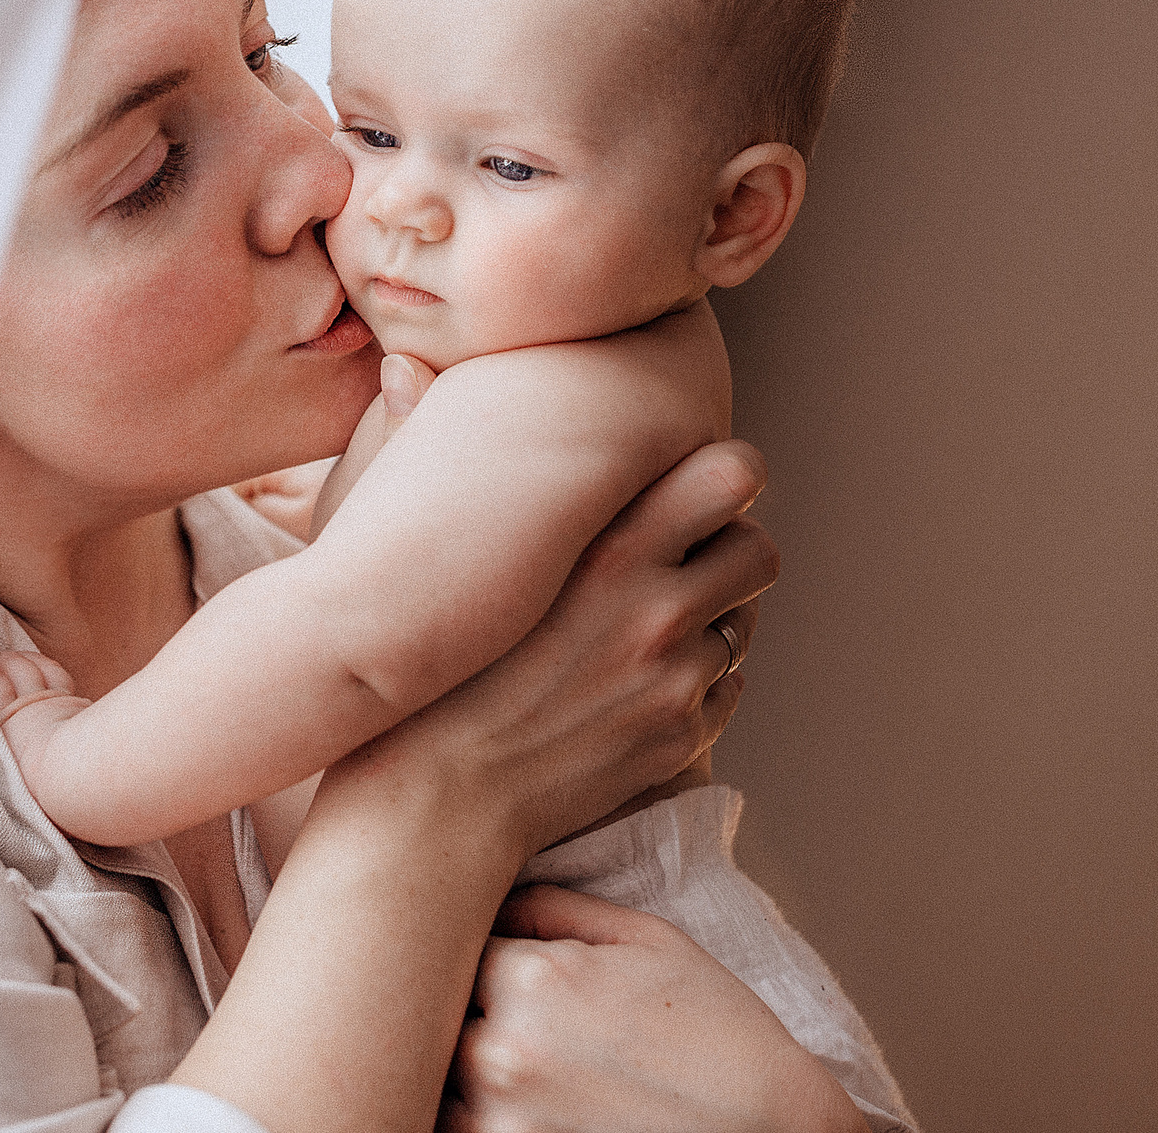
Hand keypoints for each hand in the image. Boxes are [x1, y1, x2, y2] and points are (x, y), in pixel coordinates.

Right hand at [313, 441, 775, 865]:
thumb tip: (399, 359)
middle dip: (730, 547)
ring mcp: (673, 680)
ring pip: (744, 624)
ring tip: (649, 623)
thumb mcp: (398, 540)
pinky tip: (635, 681)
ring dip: (709, 618)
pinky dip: (695, 682)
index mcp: (603, 543)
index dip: (723, 472)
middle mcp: (654, 607)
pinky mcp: (676, 740)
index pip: (732, 473)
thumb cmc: (402, 657)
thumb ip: (412, 436)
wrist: (425, 798)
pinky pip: (726, 689)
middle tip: (687, 553)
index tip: (696, 478)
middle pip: (759, 550)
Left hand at [443, 886, 867, 1132]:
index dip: (477, 952)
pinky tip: (526, 1105)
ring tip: (523, 1065)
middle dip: (463, 1008)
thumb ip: (555, 908)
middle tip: (503, 1013)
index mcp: (531, 978)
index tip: (503, 966)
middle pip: (433, 1013)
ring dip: (458, 1069)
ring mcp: (499, 1122)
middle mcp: (501, 1051)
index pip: (452, 944)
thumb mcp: (648, 940)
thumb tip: (493, 893)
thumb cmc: (721, 1041)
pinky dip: (475, 1117)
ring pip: (434, 1080)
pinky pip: (452, 1131)